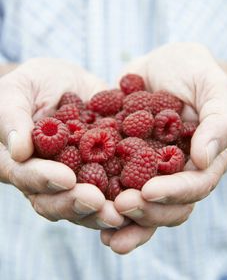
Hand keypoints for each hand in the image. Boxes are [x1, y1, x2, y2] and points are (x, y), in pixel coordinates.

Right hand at [0, 58, 126, 229]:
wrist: (67, 82)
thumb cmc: (34, 84)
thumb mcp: (17, 92)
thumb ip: (12, 117)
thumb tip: (19, 151)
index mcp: (24, 162)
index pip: (28, 176)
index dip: (45, 180)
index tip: (65, 178)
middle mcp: (50, 177)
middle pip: (57, 200)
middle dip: (77, 204)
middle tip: (98, 203)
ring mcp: (79, 176)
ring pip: (87, 203)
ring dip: (103, 211)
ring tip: (122, 212)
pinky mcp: (105, 169)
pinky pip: (115, 186)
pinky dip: (128, 196)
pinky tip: (144, 198)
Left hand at [101, 43, 226, 252]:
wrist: (159, 64)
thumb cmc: (192, 69)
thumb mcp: (211, 85)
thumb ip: (219, 119)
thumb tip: (204, 158)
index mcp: (202, 158)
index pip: (194, 186)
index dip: (173, 193)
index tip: (148, 192)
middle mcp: (177, 170)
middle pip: (167, 205)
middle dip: (146, 211)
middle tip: (120, 207)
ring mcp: (150, 169)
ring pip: (142, 204)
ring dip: (125, 220)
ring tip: (102, 226)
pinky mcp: (125, 161)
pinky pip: (115, 185)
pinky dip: (104, 200)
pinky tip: (86, 205)